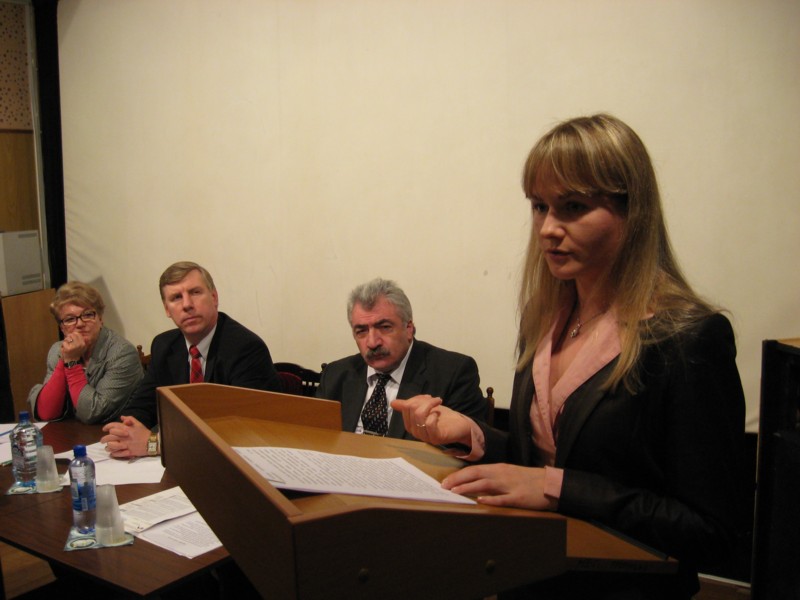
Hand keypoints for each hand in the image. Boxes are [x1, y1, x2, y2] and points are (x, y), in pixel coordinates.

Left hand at [61, 335, 85, 362]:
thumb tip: (77, 332)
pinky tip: (65, 348)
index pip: (78, 334)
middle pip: (72, 335)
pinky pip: (64, 342)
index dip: (74, 334)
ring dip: (66, 340)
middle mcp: (79, 344)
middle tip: (68, 340)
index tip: (72, 337)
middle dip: (69, 337)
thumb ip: (81, 340)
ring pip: (68, 338)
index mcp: (83, 343)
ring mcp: (73, 346)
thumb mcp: (82, 347)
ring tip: (67, 344)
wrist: (72, 361)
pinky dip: (63, 345)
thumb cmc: (76, 353)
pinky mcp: (67, 348)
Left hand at [101, 416, 150, 457]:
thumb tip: (121, 417)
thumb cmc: (144, 432)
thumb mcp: (138, 423)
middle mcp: (124, 437)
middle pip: (109, 437)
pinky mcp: (128, 452)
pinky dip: (113, 453)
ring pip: (112, 446)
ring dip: (108, 447)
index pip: (113, 426)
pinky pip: (118, 453)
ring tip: (107, 447)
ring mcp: (126, 445)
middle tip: (102, 440)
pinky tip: (112, 453)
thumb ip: (130, 419)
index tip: (104, 429)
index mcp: (126, 429)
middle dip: (104, 439)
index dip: (107, 427)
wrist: (152, 442)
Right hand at [391, 395, 472, 446]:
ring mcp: (425, 436)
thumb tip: (393, 403)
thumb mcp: (425, 407)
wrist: (460, 426)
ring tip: (438, 401)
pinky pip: (429, 423)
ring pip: (419, 415)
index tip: (427, 397)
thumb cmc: (443, 417)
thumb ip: (410, 405)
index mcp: (411, 425)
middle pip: (412, 410)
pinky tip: (439, 413)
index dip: (415, 399)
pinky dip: (434, 414)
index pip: (406, 407)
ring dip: (430, 404)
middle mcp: (415, 432)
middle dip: (423, 400)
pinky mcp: (435, 438)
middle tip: (434, 399)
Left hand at [442, 464, 557, 510]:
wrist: (550, 483)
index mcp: (499, 468)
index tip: (446, 481)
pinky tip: (480, 501)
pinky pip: (502, 498)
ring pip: (485, 484)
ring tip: (455, 492)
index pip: (474, 469)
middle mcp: (502, 474)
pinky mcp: (518, 497)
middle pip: (476, 474)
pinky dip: (490, 499)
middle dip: (458, 480)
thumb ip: (493, 477)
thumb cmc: (528, 479)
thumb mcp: (508, 474)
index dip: (459, 475)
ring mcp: (510, 485)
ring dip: (468, 488)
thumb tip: (474, 483)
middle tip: (444, 487)